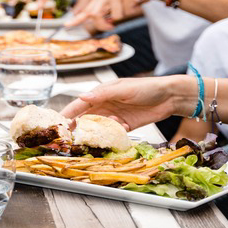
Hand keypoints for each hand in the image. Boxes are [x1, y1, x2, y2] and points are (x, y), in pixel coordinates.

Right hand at [59, 75, 191, 130]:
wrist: (170, 97)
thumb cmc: (147, 87)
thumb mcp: (123, 89)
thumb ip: (103, 94)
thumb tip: (82, 96)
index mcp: (102, 93)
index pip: (80, 104)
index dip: (68, 113)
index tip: (58, 123)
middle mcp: (106, 105)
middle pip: (86, 117)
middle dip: (77, 127)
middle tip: (69, 137)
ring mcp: (115, 116)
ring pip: (98, 127)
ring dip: (94, 133)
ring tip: (89, 140)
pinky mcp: (125, 126)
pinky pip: (113, 133)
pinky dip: (111, 135)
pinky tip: (114, 135)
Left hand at [64, 0, 161, 29]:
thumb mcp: (113, 3)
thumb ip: (105, 12)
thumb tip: (102, 24)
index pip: (86, 10)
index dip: (76, 20)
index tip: (66, 26)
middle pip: (96, 16)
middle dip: (103, 25)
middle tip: (111, 26)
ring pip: (115, 16)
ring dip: (123, 15)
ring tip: (128, 6)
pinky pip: (127, 12)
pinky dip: (132, 10)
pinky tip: (134, 2)